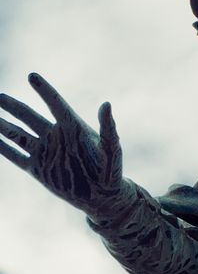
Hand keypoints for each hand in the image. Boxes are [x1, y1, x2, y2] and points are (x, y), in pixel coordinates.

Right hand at [0, 72, 123, 215]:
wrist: (102, 197)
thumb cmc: (111, 173)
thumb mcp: (111, 152)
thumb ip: (108, 130)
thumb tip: (106, 104)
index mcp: (72, 128)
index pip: (55, 104)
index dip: (44, 91)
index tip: (32, 76)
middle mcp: (55, 136)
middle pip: (29, 117)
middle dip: (13, 107)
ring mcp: (45, 152)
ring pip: (19, 135)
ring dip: (4, 126)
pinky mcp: (38, 169)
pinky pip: (17, 156)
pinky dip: (4, 148)